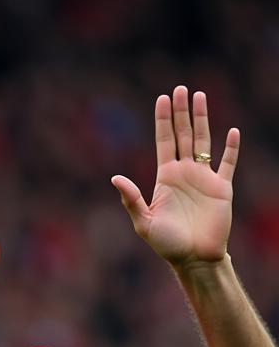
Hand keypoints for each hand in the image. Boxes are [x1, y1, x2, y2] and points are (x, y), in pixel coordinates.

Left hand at [111, 86, 238, 267]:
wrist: (193, 258)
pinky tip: (232, 131)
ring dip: (202, 119)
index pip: (164, 142)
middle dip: (181, 112)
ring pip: (203, 141)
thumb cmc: (167, 244)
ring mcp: (204, 178)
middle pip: (183, 135)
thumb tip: (115, 178)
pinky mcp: (222, 187)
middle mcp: (184, 173)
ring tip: (200, 97)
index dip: (163, 121)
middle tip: (180, 89)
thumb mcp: (144, 222)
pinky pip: (228, 163)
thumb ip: (131, 199)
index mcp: (165, 178)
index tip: (162, 99)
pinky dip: (231, 148)